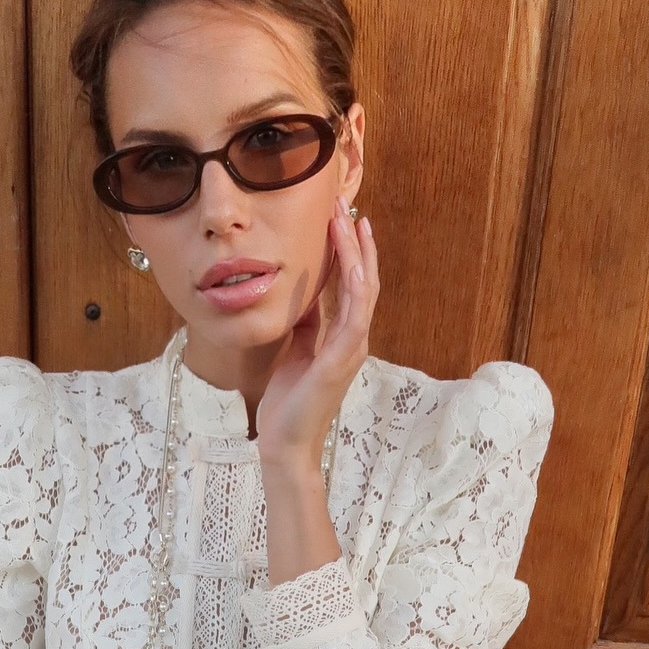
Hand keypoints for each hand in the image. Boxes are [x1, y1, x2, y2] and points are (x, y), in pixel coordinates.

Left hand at [255, 189, 378, 469]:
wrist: (285, 443)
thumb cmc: (287, 404)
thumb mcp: (294, 352)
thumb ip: (306, 325)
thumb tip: (306, 297)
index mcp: (342, 337)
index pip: (351, 285)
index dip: (348, 251)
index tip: (339, 218)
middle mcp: (354, 340)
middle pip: (363, 279)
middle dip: (354, 241)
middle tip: (344, 204)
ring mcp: (352, 349)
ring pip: (363, 289)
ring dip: (356, 253)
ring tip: (346, 219)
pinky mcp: (342, 359)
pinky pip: (355, 315)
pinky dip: (355, 285)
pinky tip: (352, 260)